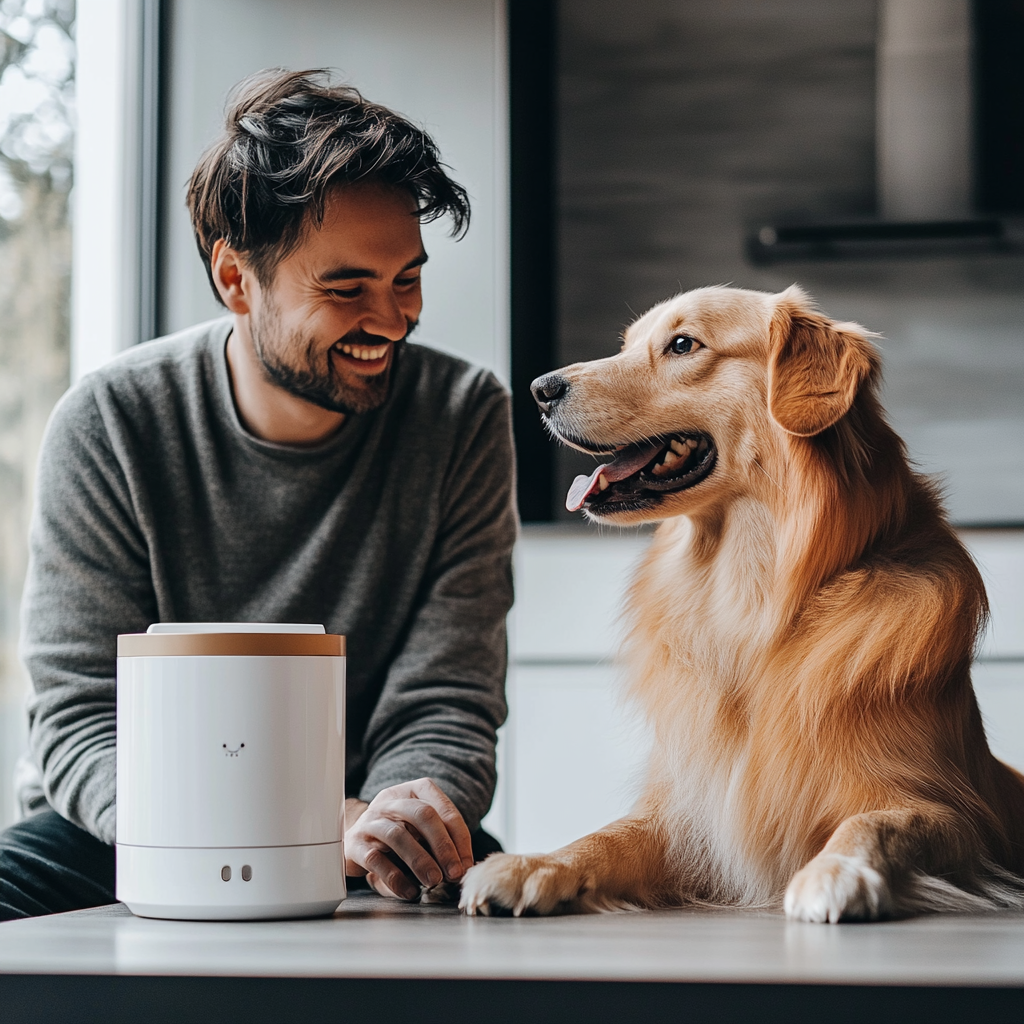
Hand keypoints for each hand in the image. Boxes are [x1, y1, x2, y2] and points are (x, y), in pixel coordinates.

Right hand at [344, 778, 474, 899]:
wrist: (358, 840)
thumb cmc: (399, 837)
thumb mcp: (422, 834)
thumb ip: (441, 844)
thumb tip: (463, 867)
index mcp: (414, 791)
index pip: (443, 808)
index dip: (459, 838)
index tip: (465, 865)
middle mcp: (392, 800)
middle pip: (422, 814)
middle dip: (442, 846)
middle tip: (453, 874)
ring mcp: (370, 820)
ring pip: (397, 835)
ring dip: (420, 860)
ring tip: (434, 881)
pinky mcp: (355, 844)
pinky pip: (375, 859)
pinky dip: (395, 878)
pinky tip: (409, 891)